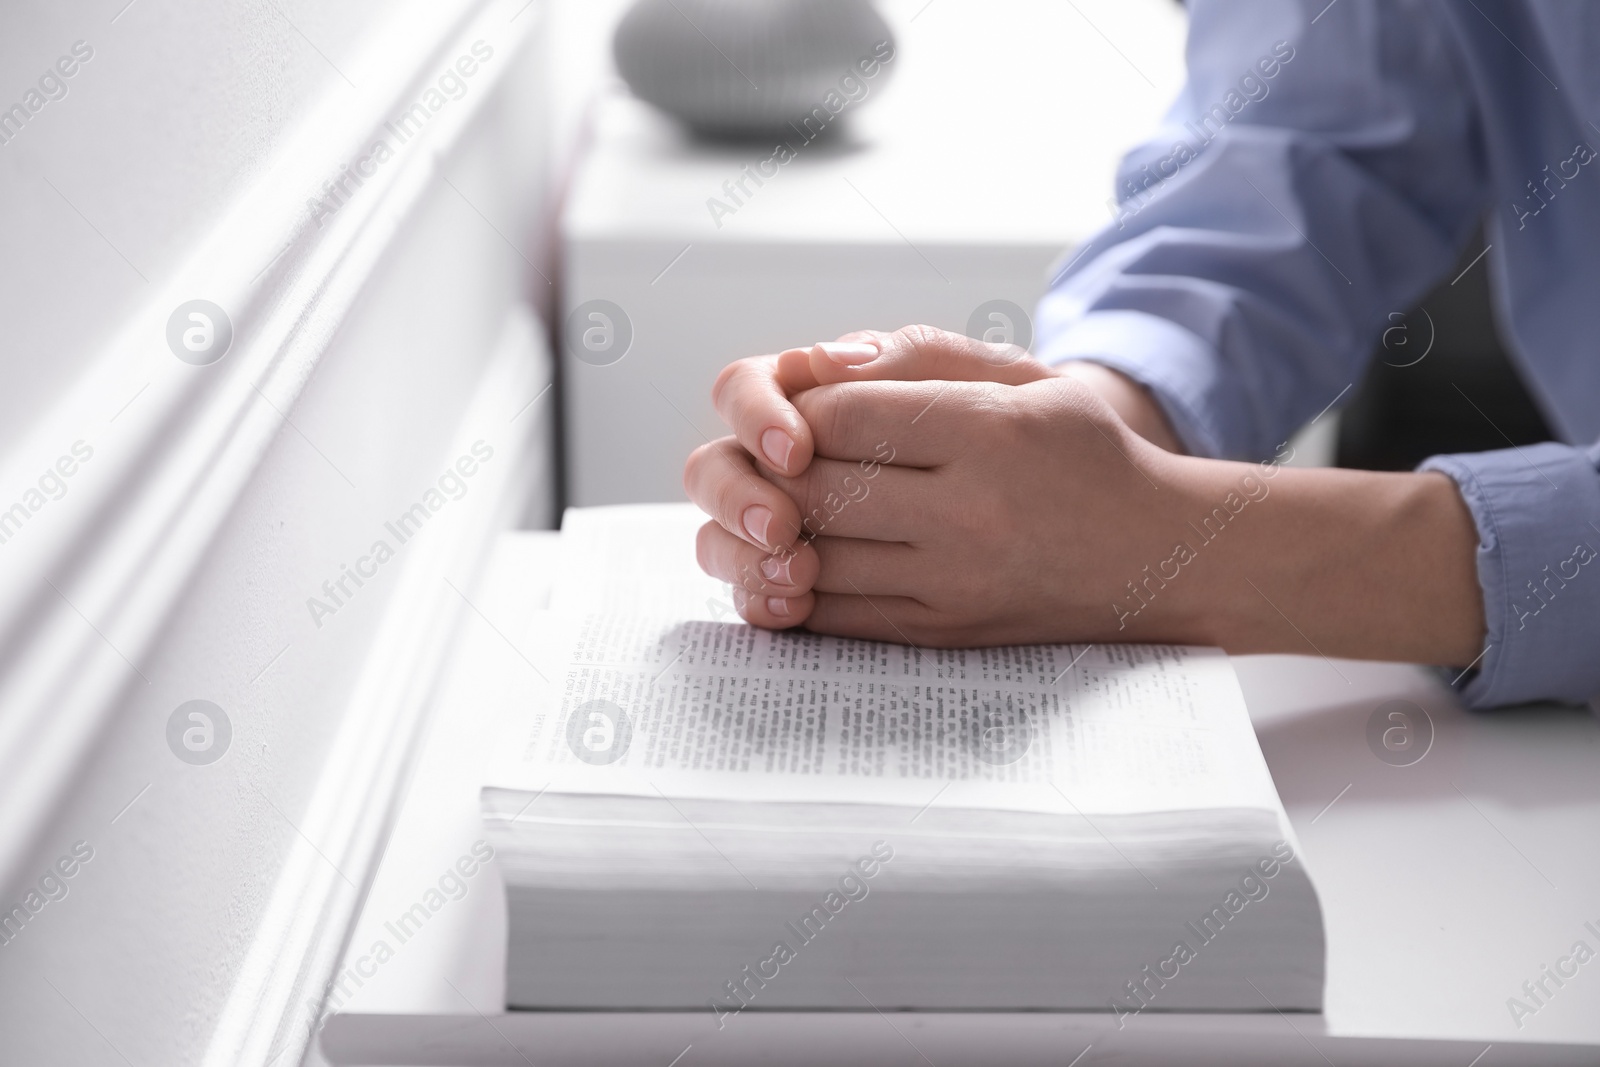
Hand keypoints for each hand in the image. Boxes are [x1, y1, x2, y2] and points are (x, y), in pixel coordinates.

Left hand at [686, 326, 1484, 663]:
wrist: (1163, 556)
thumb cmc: (1088, 455)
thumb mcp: (1026, 379)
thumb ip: (921, 362)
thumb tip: (813, 374)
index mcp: (990, 433)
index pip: (845, 416)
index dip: (794, 411)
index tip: (789, 414)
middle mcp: (971, 510)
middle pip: (818, 488)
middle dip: (770, 474)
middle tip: (758, 465)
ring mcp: (956, 579)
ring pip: (815, 559)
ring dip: (767, 538)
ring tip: (762, 516)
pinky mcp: (947, 631)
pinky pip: (840, 618)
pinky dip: (793, 596)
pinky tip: (782, 571)